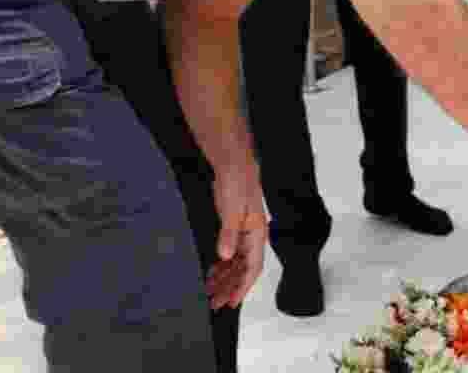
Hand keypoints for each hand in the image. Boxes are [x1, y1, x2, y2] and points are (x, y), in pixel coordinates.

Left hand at [207, 170, 266, 309]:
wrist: (234, 165)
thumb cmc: (238, 184)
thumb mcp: (231, 210)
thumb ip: (228, 234)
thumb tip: (225, 256)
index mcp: (256, 235)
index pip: (252, 268)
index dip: (242, 287)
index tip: (232, 302)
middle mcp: (252, 237)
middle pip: (243, 269)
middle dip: (230, 287)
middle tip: (216, 302)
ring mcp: (242, 233)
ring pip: (235, 263)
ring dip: (224, 278)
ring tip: (210, 291)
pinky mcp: (233, 228)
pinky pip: (229, 253)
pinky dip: (221, 265)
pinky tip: (212, 271)